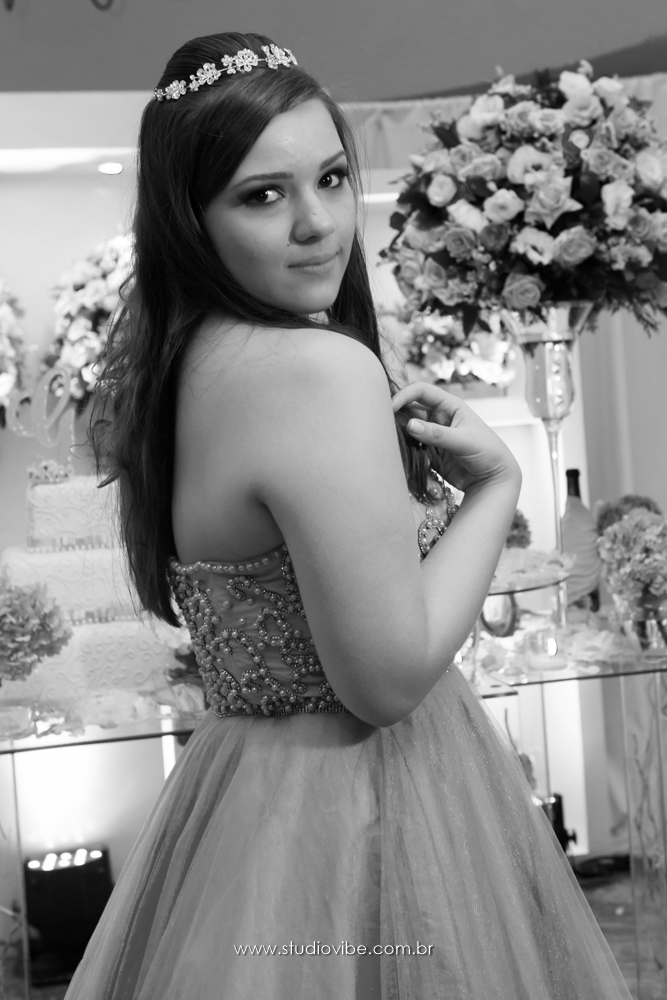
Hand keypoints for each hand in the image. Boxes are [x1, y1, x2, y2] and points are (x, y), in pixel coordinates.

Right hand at [392, 381, 520, 492]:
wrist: (493, 479)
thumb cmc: (487, 452)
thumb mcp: (463, 441)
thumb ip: (436, 434)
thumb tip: (409, 425)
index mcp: (449, 405)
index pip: (421, 391)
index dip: (404, 395)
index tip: (390, 407)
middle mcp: (439, 417)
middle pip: (410, 409)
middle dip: (397, 415)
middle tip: (383, 425)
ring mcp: (433, 435)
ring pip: (408, 429)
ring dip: (400, 434)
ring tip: (390, 442)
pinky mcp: (429, 452)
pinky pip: (411, 447)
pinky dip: (405, 450)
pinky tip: (401, 455)